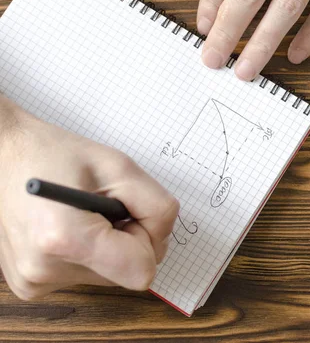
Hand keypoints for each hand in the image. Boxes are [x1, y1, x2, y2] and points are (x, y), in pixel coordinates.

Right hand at [0, 96, 178, 299]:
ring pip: (108, 275)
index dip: (147, 239)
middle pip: (127, 274)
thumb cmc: (56, 154)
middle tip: (104, 205)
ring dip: (108, 245)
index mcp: (66, 239)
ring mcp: (33, 281)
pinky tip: (67, 225)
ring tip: (81, 213)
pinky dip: (88, 252)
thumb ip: (157, 206)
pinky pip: (85, 275)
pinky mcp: (29, 285)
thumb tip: (163, 238)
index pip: (142, 272)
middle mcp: (44, 270)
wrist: (3, 155)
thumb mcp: (121, 167)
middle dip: (129, 240)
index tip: (129, 212)